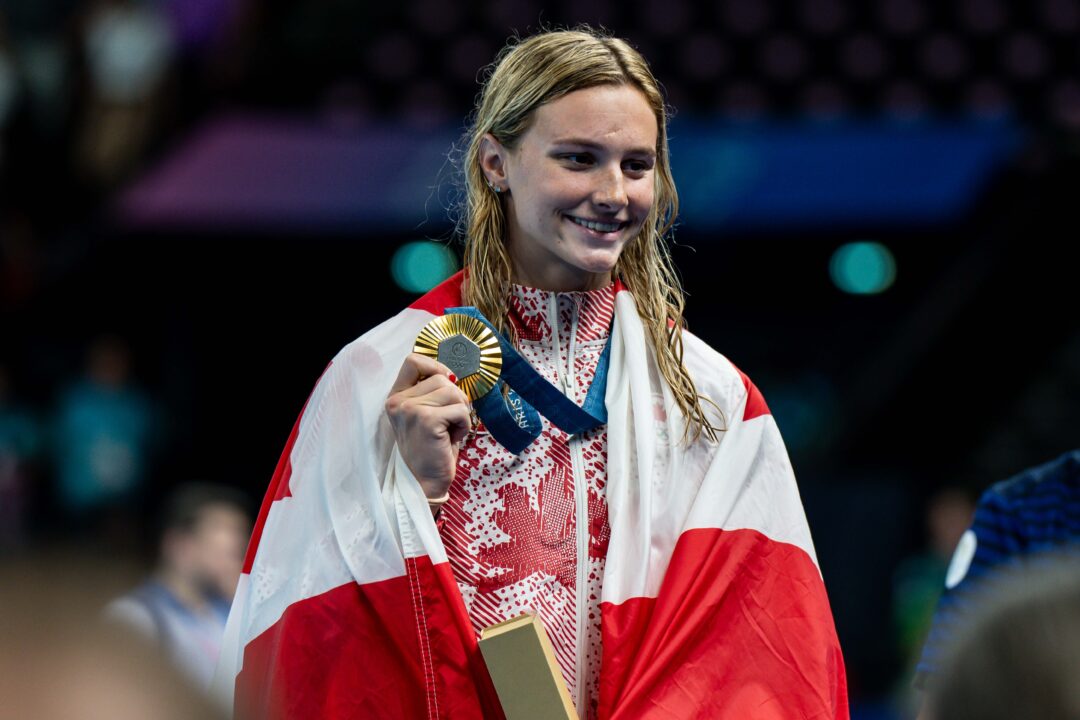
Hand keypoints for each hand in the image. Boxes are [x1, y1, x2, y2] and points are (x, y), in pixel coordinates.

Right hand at [385, 353, 471, 500]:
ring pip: (453, 391)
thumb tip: (452, 375)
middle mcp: (398, 401)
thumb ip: (432, 393)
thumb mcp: (426, 415)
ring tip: (449, 431)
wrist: (424, 484)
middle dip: (455, 398)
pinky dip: (464, 424)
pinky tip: (451, 439)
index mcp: (395, 398)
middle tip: (449, 422)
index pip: (413, 361)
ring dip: (460, 412)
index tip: (447, 383)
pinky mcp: (426, 421)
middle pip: (441, 378)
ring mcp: (410, 410)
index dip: (436, 367)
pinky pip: (460, 409)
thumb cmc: (431, 450)